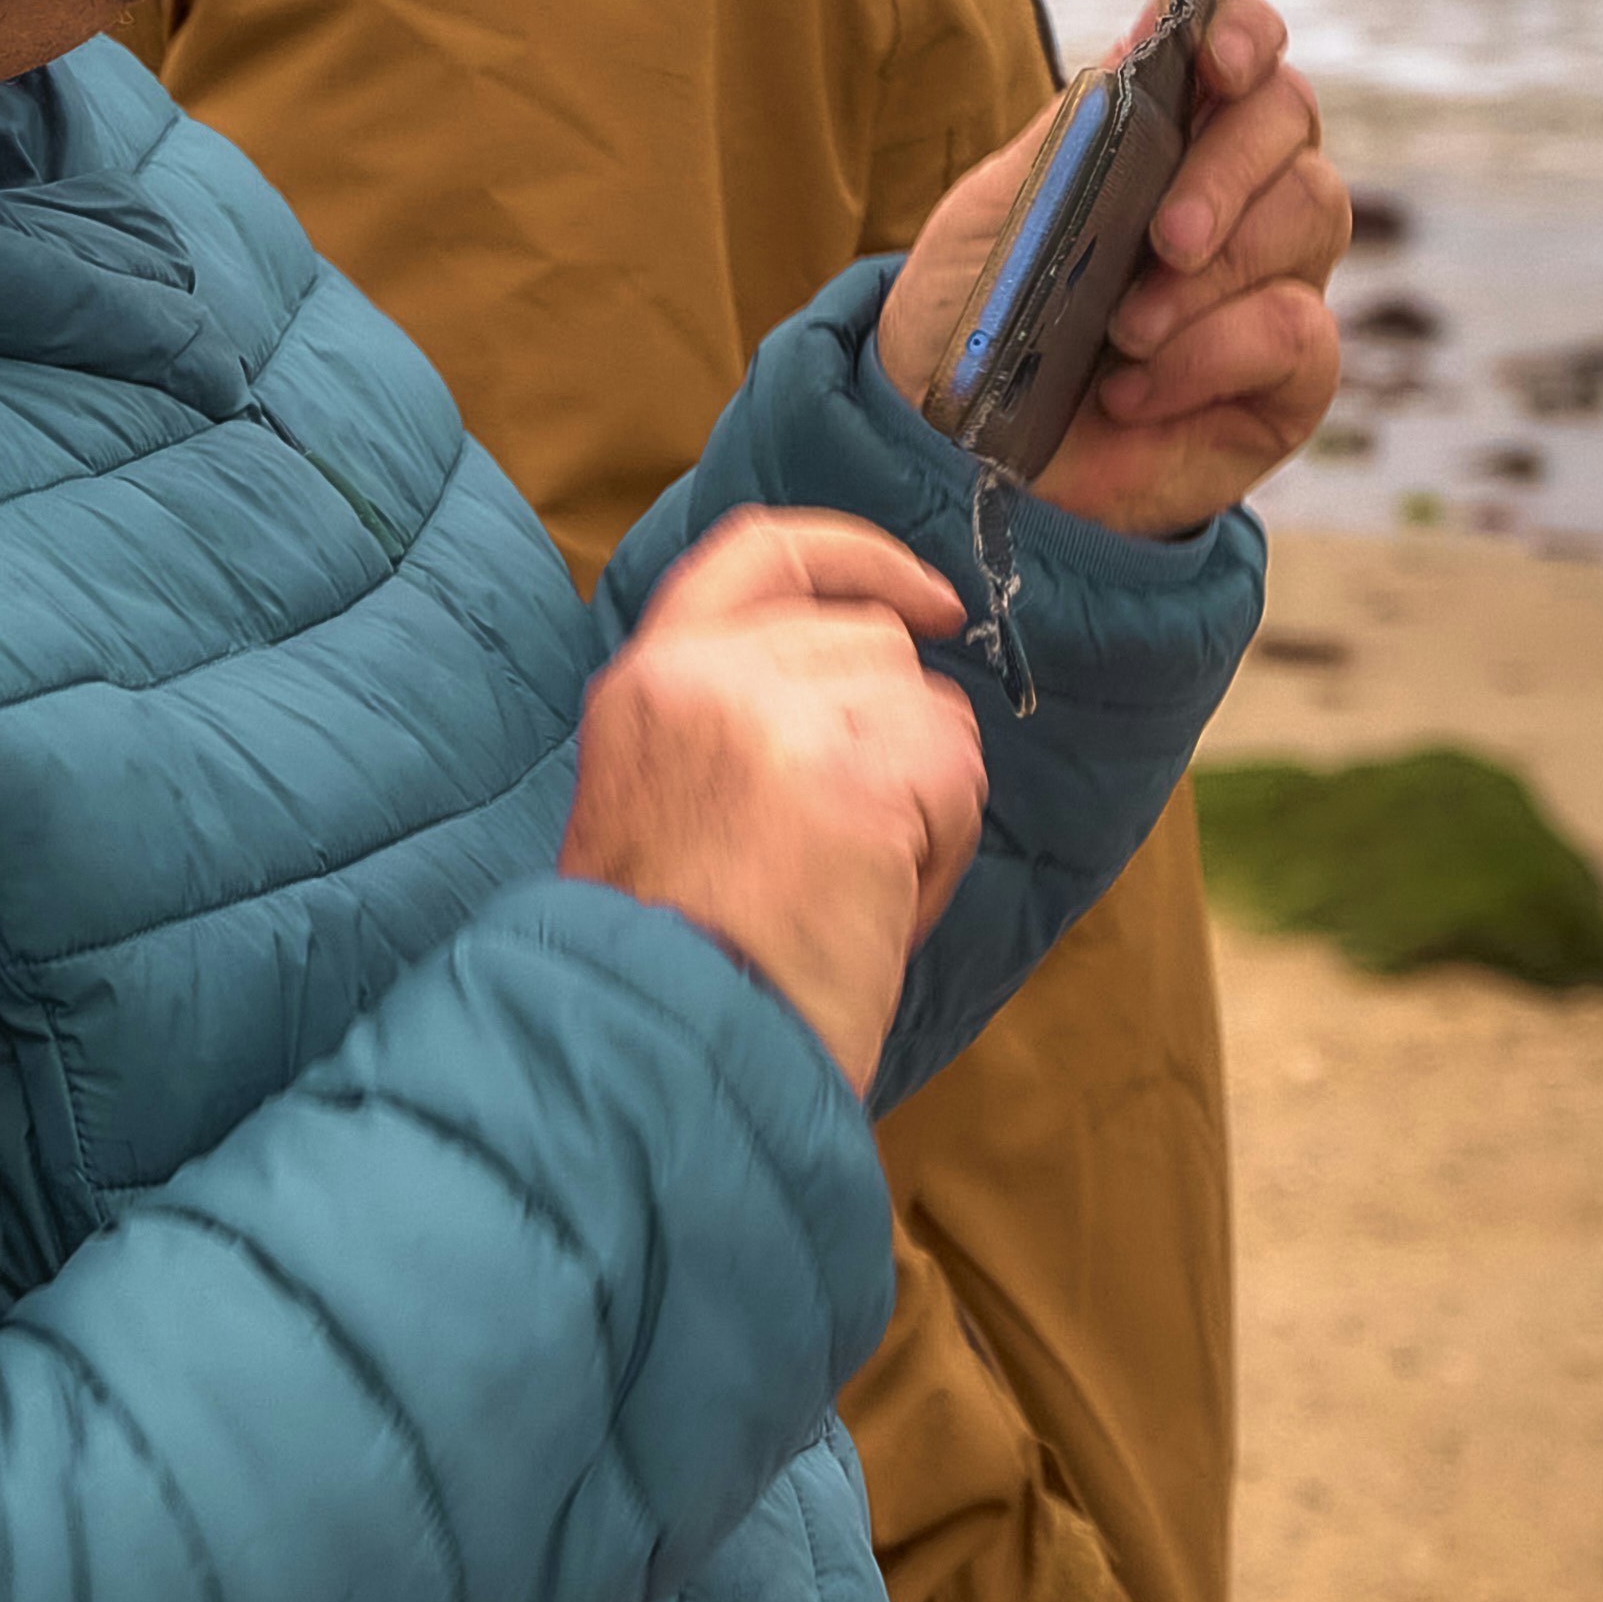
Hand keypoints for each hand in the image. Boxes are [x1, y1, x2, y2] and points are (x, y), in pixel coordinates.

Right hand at [561, 510, 988, 1093]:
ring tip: (853, 891)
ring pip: (927, 707)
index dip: (860, 559)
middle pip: (873, 644)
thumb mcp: (655, 800)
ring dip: (922, 800)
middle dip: (892, 738)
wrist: (657, 1050)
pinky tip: (881, 907)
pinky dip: (944, 848)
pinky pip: (955, 775)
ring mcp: (778, 715)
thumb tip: (861, 687)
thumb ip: (727, 717)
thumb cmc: (668, 962)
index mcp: (647, 678)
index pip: (763, 551)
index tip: (931, 601)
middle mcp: (704, 672)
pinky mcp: (855, 776)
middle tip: (849, 851)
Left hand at [874, 0, 1347, 540]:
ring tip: (1125, 328)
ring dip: (1213, 274)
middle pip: (1292, 123)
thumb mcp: (1000, 211)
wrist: (958, 456)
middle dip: (1228, 170)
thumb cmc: (974, 322)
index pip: (1245, 55)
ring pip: (1311, 217)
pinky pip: (1297, 331)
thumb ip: (1082, 125)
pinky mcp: (1290, 376)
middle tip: (1165, 237)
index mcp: (1170, 136)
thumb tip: (1157, 19)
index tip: (1221, 59)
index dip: (1248, 36)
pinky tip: (1133, 390)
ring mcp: (1272, 281)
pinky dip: (1208, 356)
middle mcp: (1239, 197)